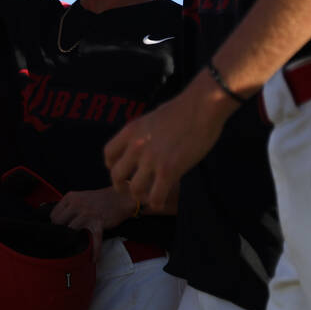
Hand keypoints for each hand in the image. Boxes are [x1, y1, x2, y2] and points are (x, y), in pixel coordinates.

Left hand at [49, 187, 134, 258]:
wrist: (120, 197)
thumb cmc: (100, 199)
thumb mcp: (80, 197)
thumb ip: (69, 206)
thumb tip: (56, 220)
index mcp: (71, 197)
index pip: (54, 214)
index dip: (55, 224)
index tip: (59, 230)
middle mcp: (77, 204)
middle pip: (58, 222)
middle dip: (60, 232)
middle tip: (65, 239)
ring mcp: (88, 214)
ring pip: (71, 231)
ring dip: (72, 241)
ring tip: (74, 247)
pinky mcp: (98, 223)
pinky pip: (95, 241)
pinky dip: (95, 252)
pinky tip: (94, 258)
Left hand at [104, 72, 232, 210]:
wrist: (200, 106)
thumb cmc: (183, 108)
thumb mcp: (153, 117)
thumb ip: (146, 133)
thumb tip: (148, 142)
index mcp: (131, 130)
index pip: (109, 153)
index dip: (112, 166)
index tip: (121, 171)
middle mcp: (136, 146)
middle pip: (116, 175)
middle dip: (121, 186)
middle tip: (130, 190)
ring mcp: (151, 159)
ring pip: (135, 189)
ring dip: (141, 197)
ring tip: (148, 197)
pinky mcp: (168, 170)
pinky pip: (156, 196)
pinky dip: (157, 203)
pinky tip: (161, 202)